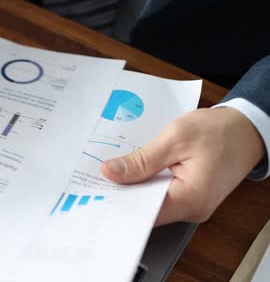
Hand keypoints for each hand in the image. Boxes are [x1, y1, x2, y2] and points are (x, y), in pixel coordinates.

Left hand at [101, 107, 265, 225]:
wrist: (247, 129)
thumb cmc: (219, 131)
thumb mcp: (175, 138)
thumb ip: (142, 160)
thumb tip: (111, 172)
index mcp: (190, 200)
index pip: (143, 213)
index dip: (118, 202)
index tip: (95, 192)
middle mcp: (192, 210)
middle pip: (145, 210)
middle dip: (122, 194)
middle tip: (96, 179)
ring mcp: (192, 205)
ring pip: (151, 203)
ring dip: (133, 188)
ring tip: (110, 173)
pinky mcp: (190, 197)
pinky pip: (161, 196)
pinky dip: (146, 184)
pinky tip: (131, 172)